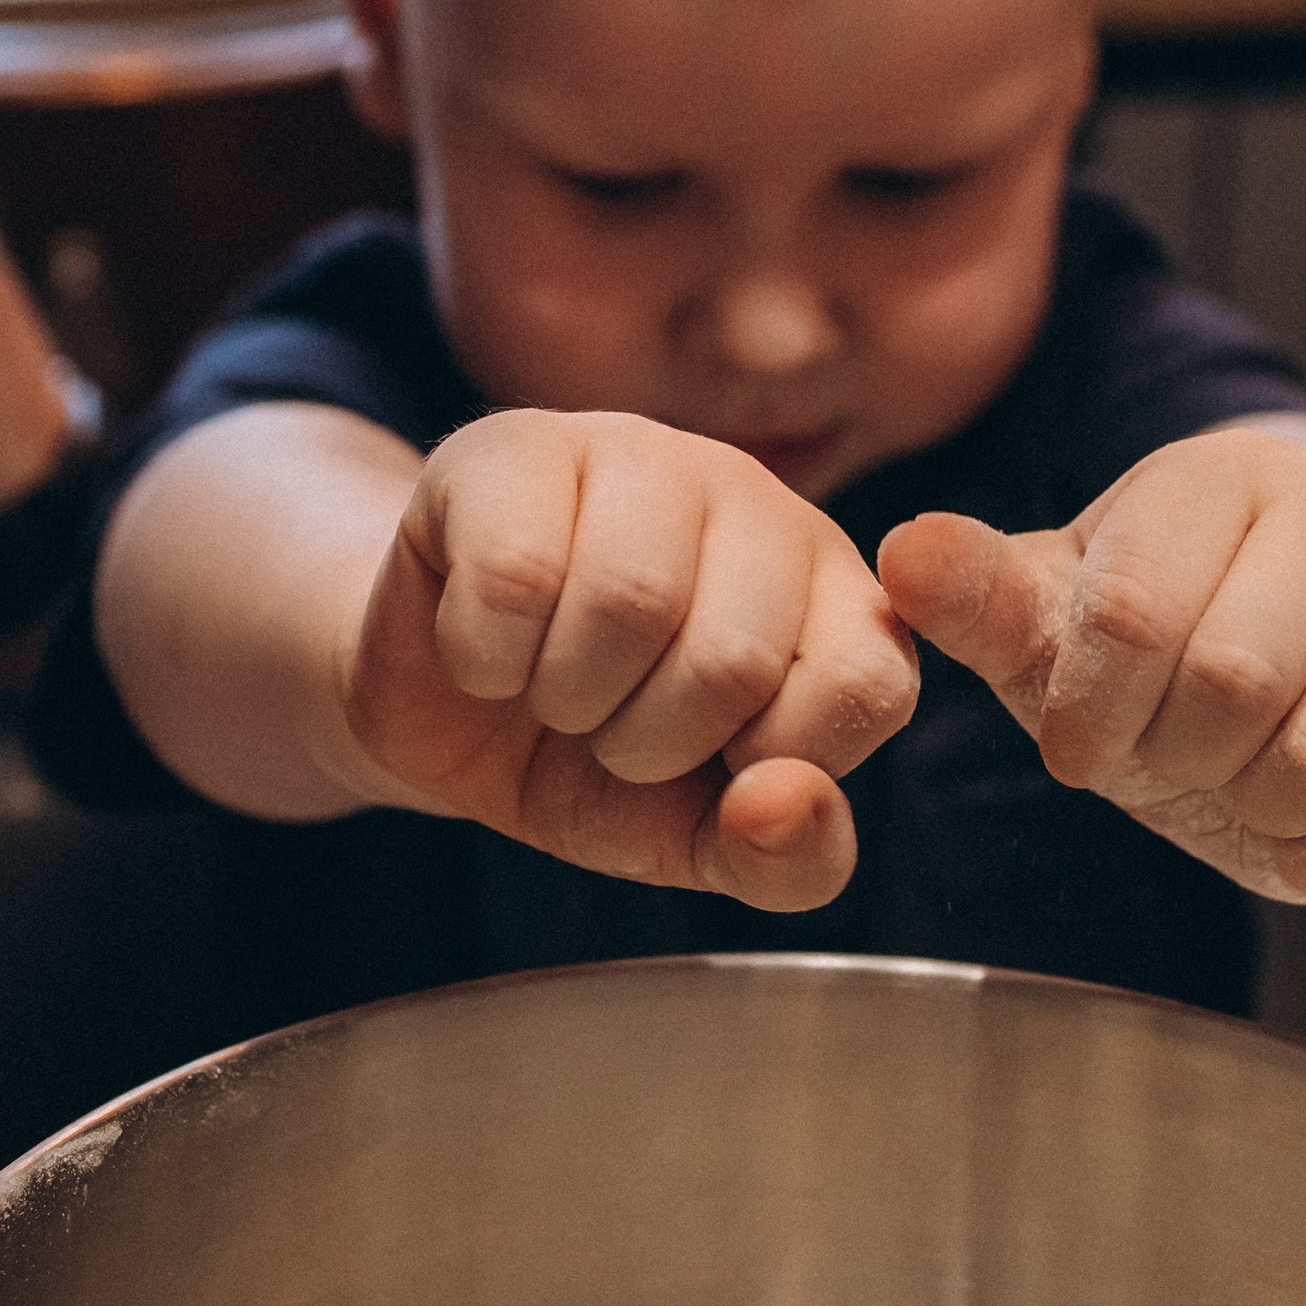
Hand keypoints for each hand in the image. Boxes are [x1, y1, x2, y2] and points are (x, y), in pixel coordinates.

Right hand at [344, 412, 919, 908]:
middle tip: (609, 724)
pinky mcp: (511, 447)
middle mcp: (755, 498)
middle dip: (648, 741)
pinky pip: (515, 570)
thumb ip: (783, 858)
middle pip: (735, 655)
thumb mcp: (694, 838)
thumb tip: (786, 803)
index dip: (772, 762)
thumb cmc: (590, 761)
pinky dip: (485, 653)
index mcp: (834, 591)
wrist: (435, 711)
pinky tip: (486, 643)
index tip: (720, 756)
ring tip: (550, 681)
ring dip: (566, 694)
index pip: (869, 684)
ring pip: (628, 598)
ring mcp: (636, 453)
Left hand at [878, 426, 1305, 902]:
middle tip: (1173, 757)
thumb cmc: (1167, 630)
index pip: (1137, 614)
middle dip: (1175, 758)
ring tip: (1239, 780)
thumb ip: (978, 594)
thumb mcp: (1060, 613)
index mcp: (1227, 475)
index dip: (1091, 713)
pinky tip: (1303, 826)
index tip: (1081, 742)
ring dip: (1254, 809)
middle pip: (1233, 686)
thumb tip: (905, 553)